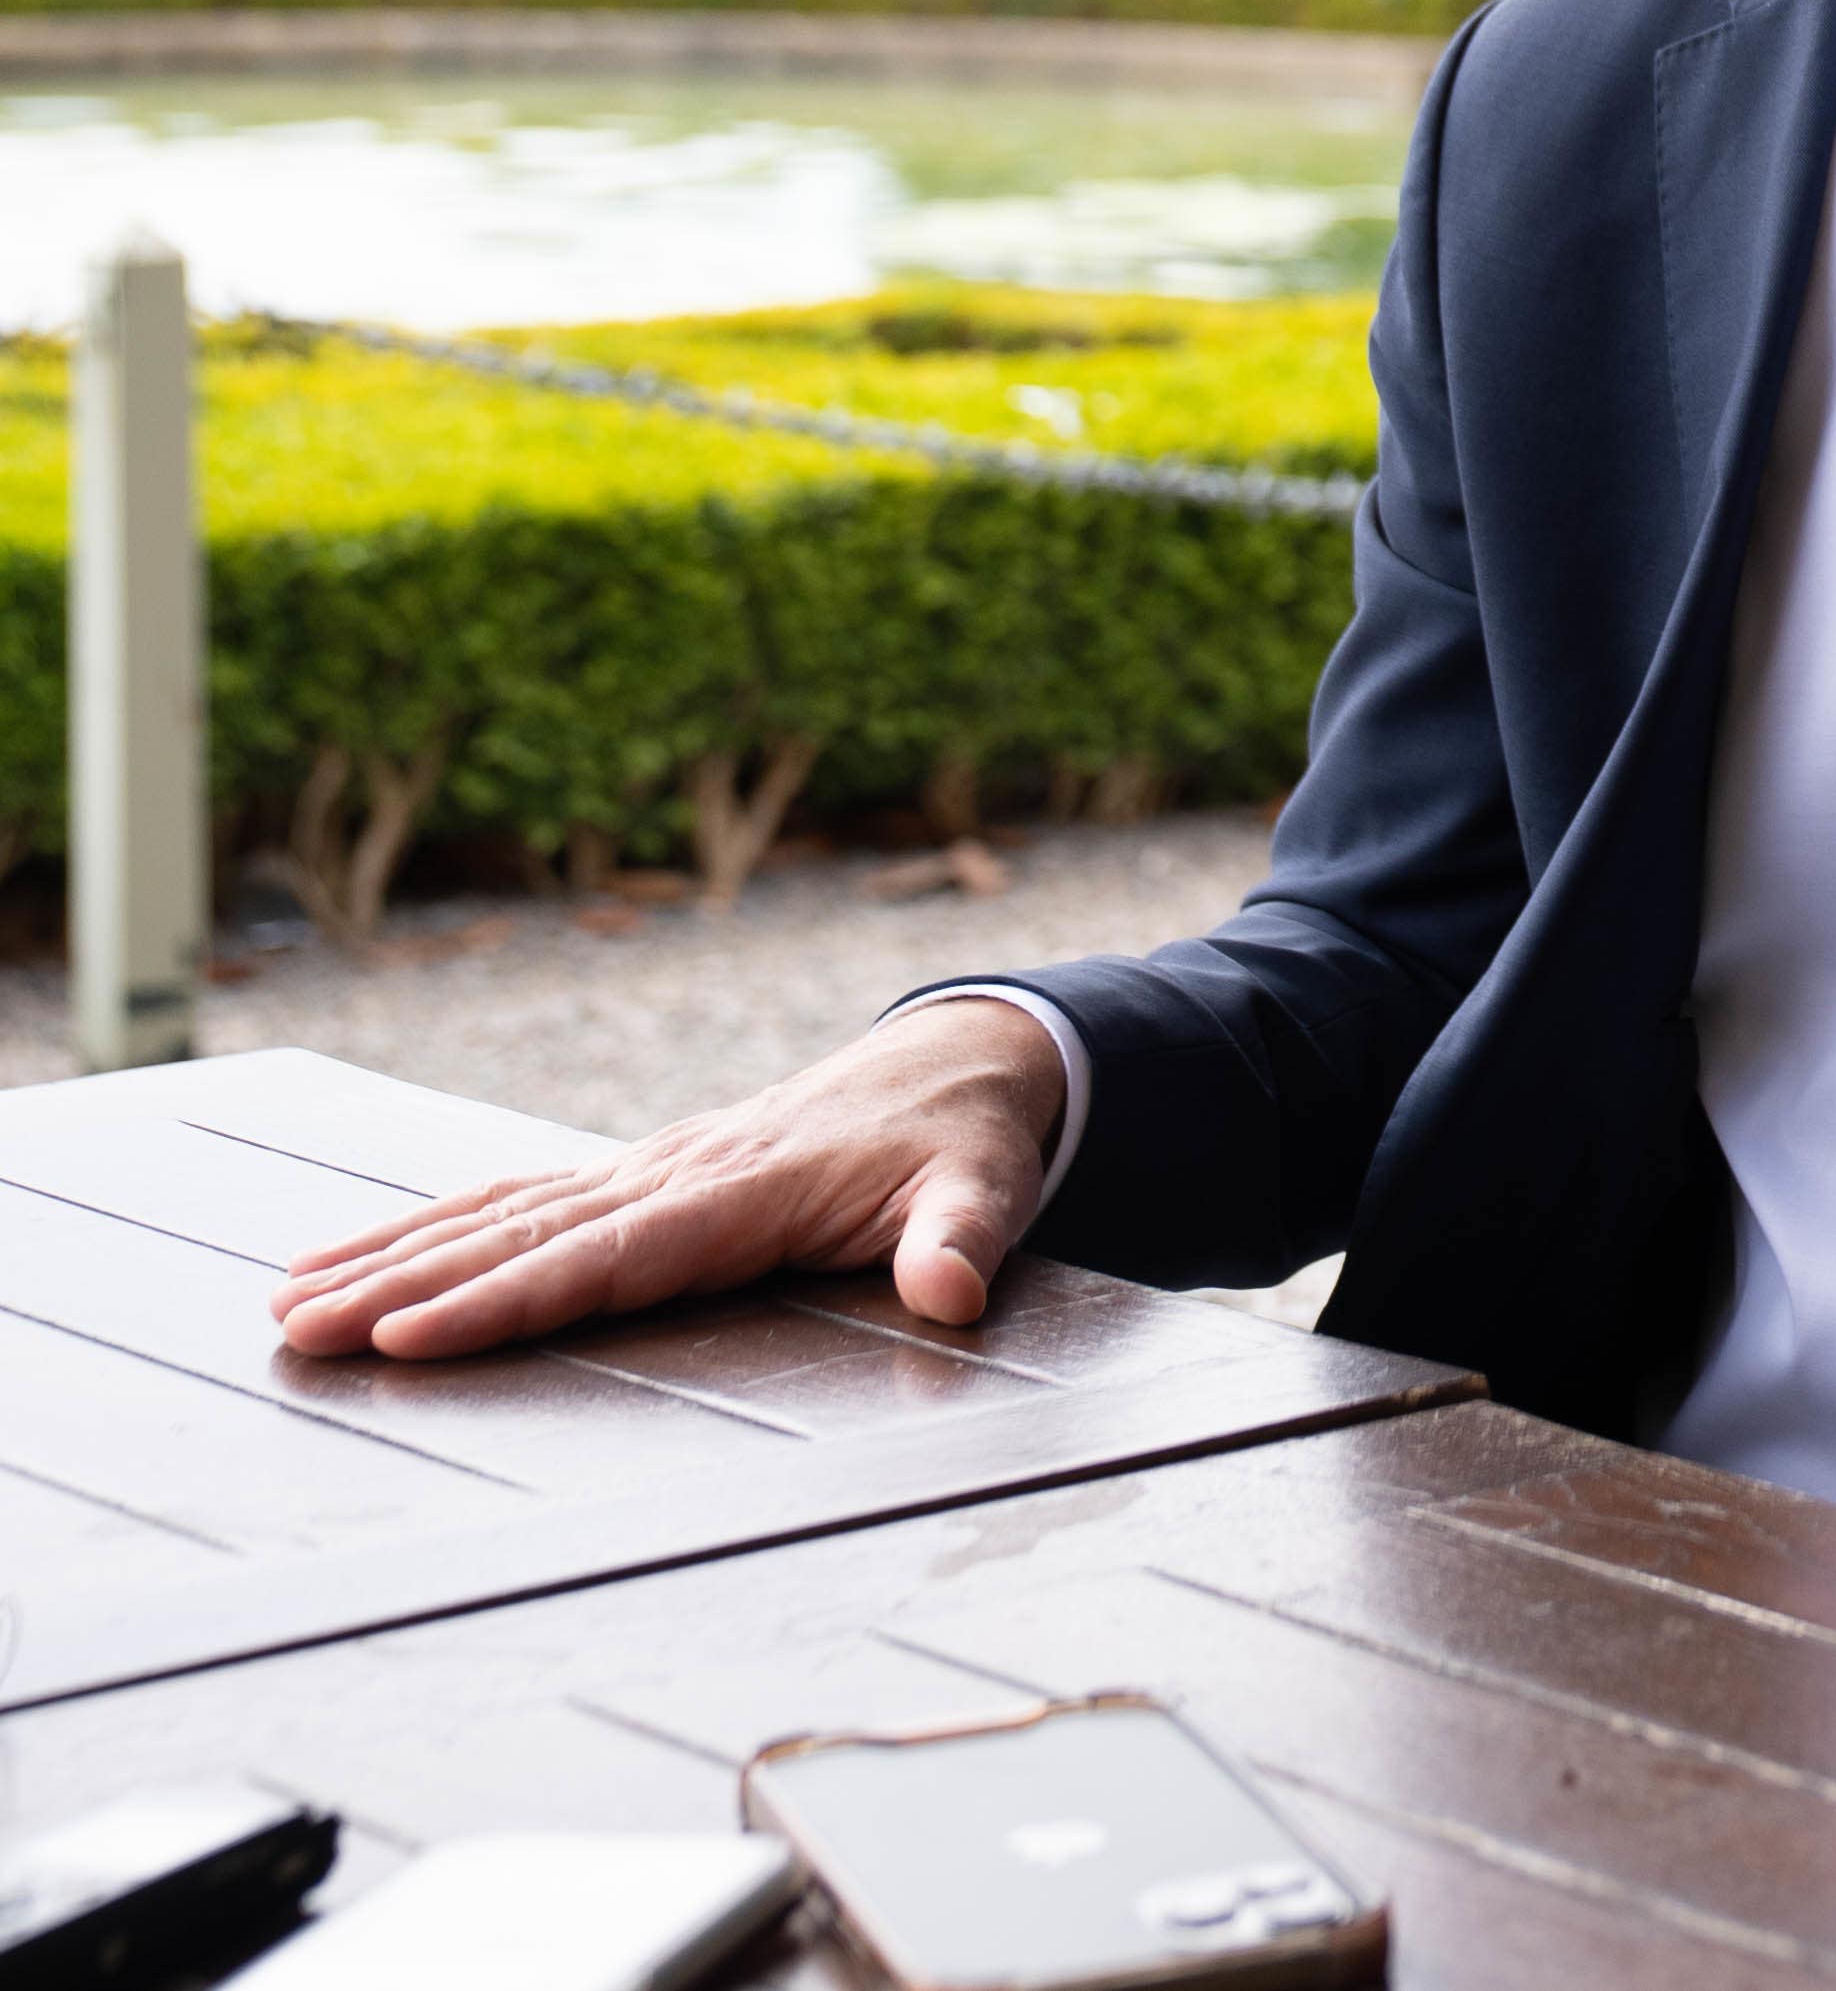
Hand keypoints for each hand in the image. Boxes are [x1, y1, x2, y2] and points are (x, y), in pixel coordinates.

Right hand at [268, 998, 1065, 1359]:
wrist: (960, 1061)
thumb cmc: (966, 1139)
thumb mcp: (986, 1187)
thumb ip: (961, 1241)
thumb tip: (950, 1291)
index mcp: (746, 1190)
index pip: (607, 1255)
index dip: (508, 1297)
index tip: (412, 1333)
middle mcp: (676, 1173)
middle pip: (525, 1235)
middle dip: (408, 1283)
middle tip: (301, 1330)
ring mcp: (650, 1168)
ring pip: (502, 1214)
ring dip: (394, 1256)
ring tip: (291, 1300)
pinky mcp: (640, 1173)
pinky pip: (521, 1200)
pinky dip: (435, 1226)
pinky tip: (358, 1255)